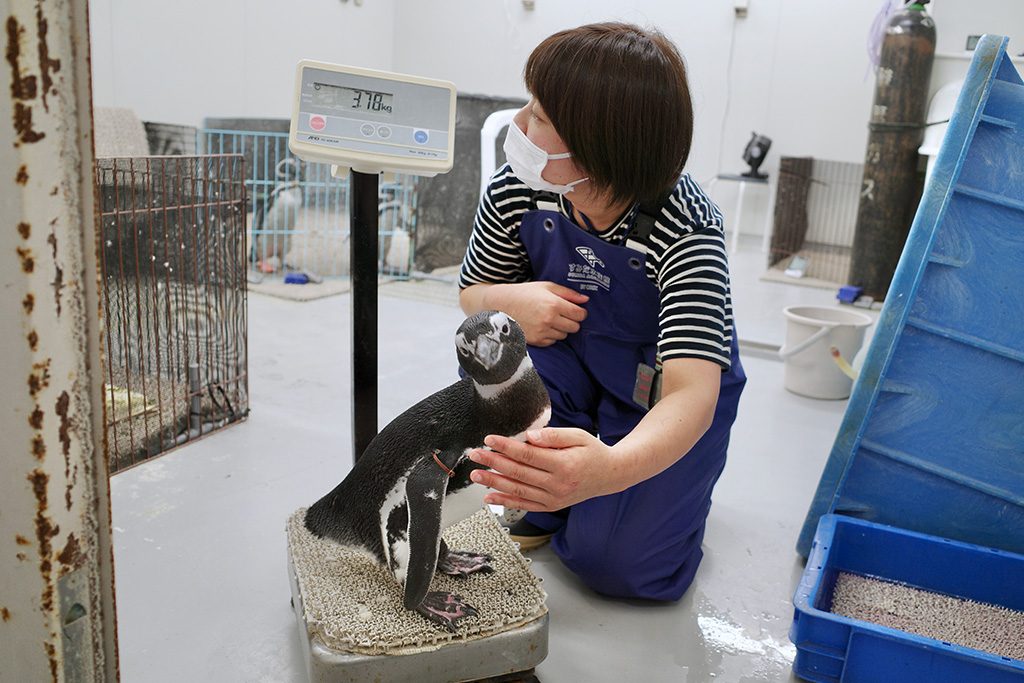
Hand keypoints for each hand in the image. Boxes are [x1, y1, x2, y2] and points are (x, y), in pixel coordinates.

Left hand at [467, 427, 623, 511]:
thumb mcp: (578, 436)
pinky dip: (505, 501)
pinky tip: (489, 496)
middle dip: (494, 463)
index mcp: (565, 465)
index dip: (507, 447)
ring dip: (494, 482)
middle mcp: (558, 485)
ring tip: (476, 474)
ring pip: (518, 491)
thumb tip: (529, 436)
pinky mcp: (551, 506)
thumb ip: (553, 436)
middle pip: (519, 473)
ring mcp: (554, 499)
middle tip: (476, 454)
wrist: (609, 476)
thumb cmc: (592, 452)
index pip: (529, 455)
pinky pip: (524, 504)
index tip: (490, 439)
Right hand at [484, 282, 587, 345]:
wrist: (500, 305)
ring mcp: (542, 332)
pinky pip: (552, 342)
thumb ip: (568, 293)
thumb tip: (586, 300)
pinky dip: (550, 336)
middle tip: (562, 315)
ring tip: (549, 320)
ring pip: (564, 335)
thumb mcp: (546, 287)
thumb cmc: (524, 293)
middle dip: (571, 321)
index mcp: (554, 304)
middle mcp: (549, 319)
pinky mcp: (536, 341)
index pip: (580, 314)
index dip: (580, 312)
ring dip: (560, 329)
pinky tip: (542, 326)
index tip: (575, 310)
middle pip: (575, 327)